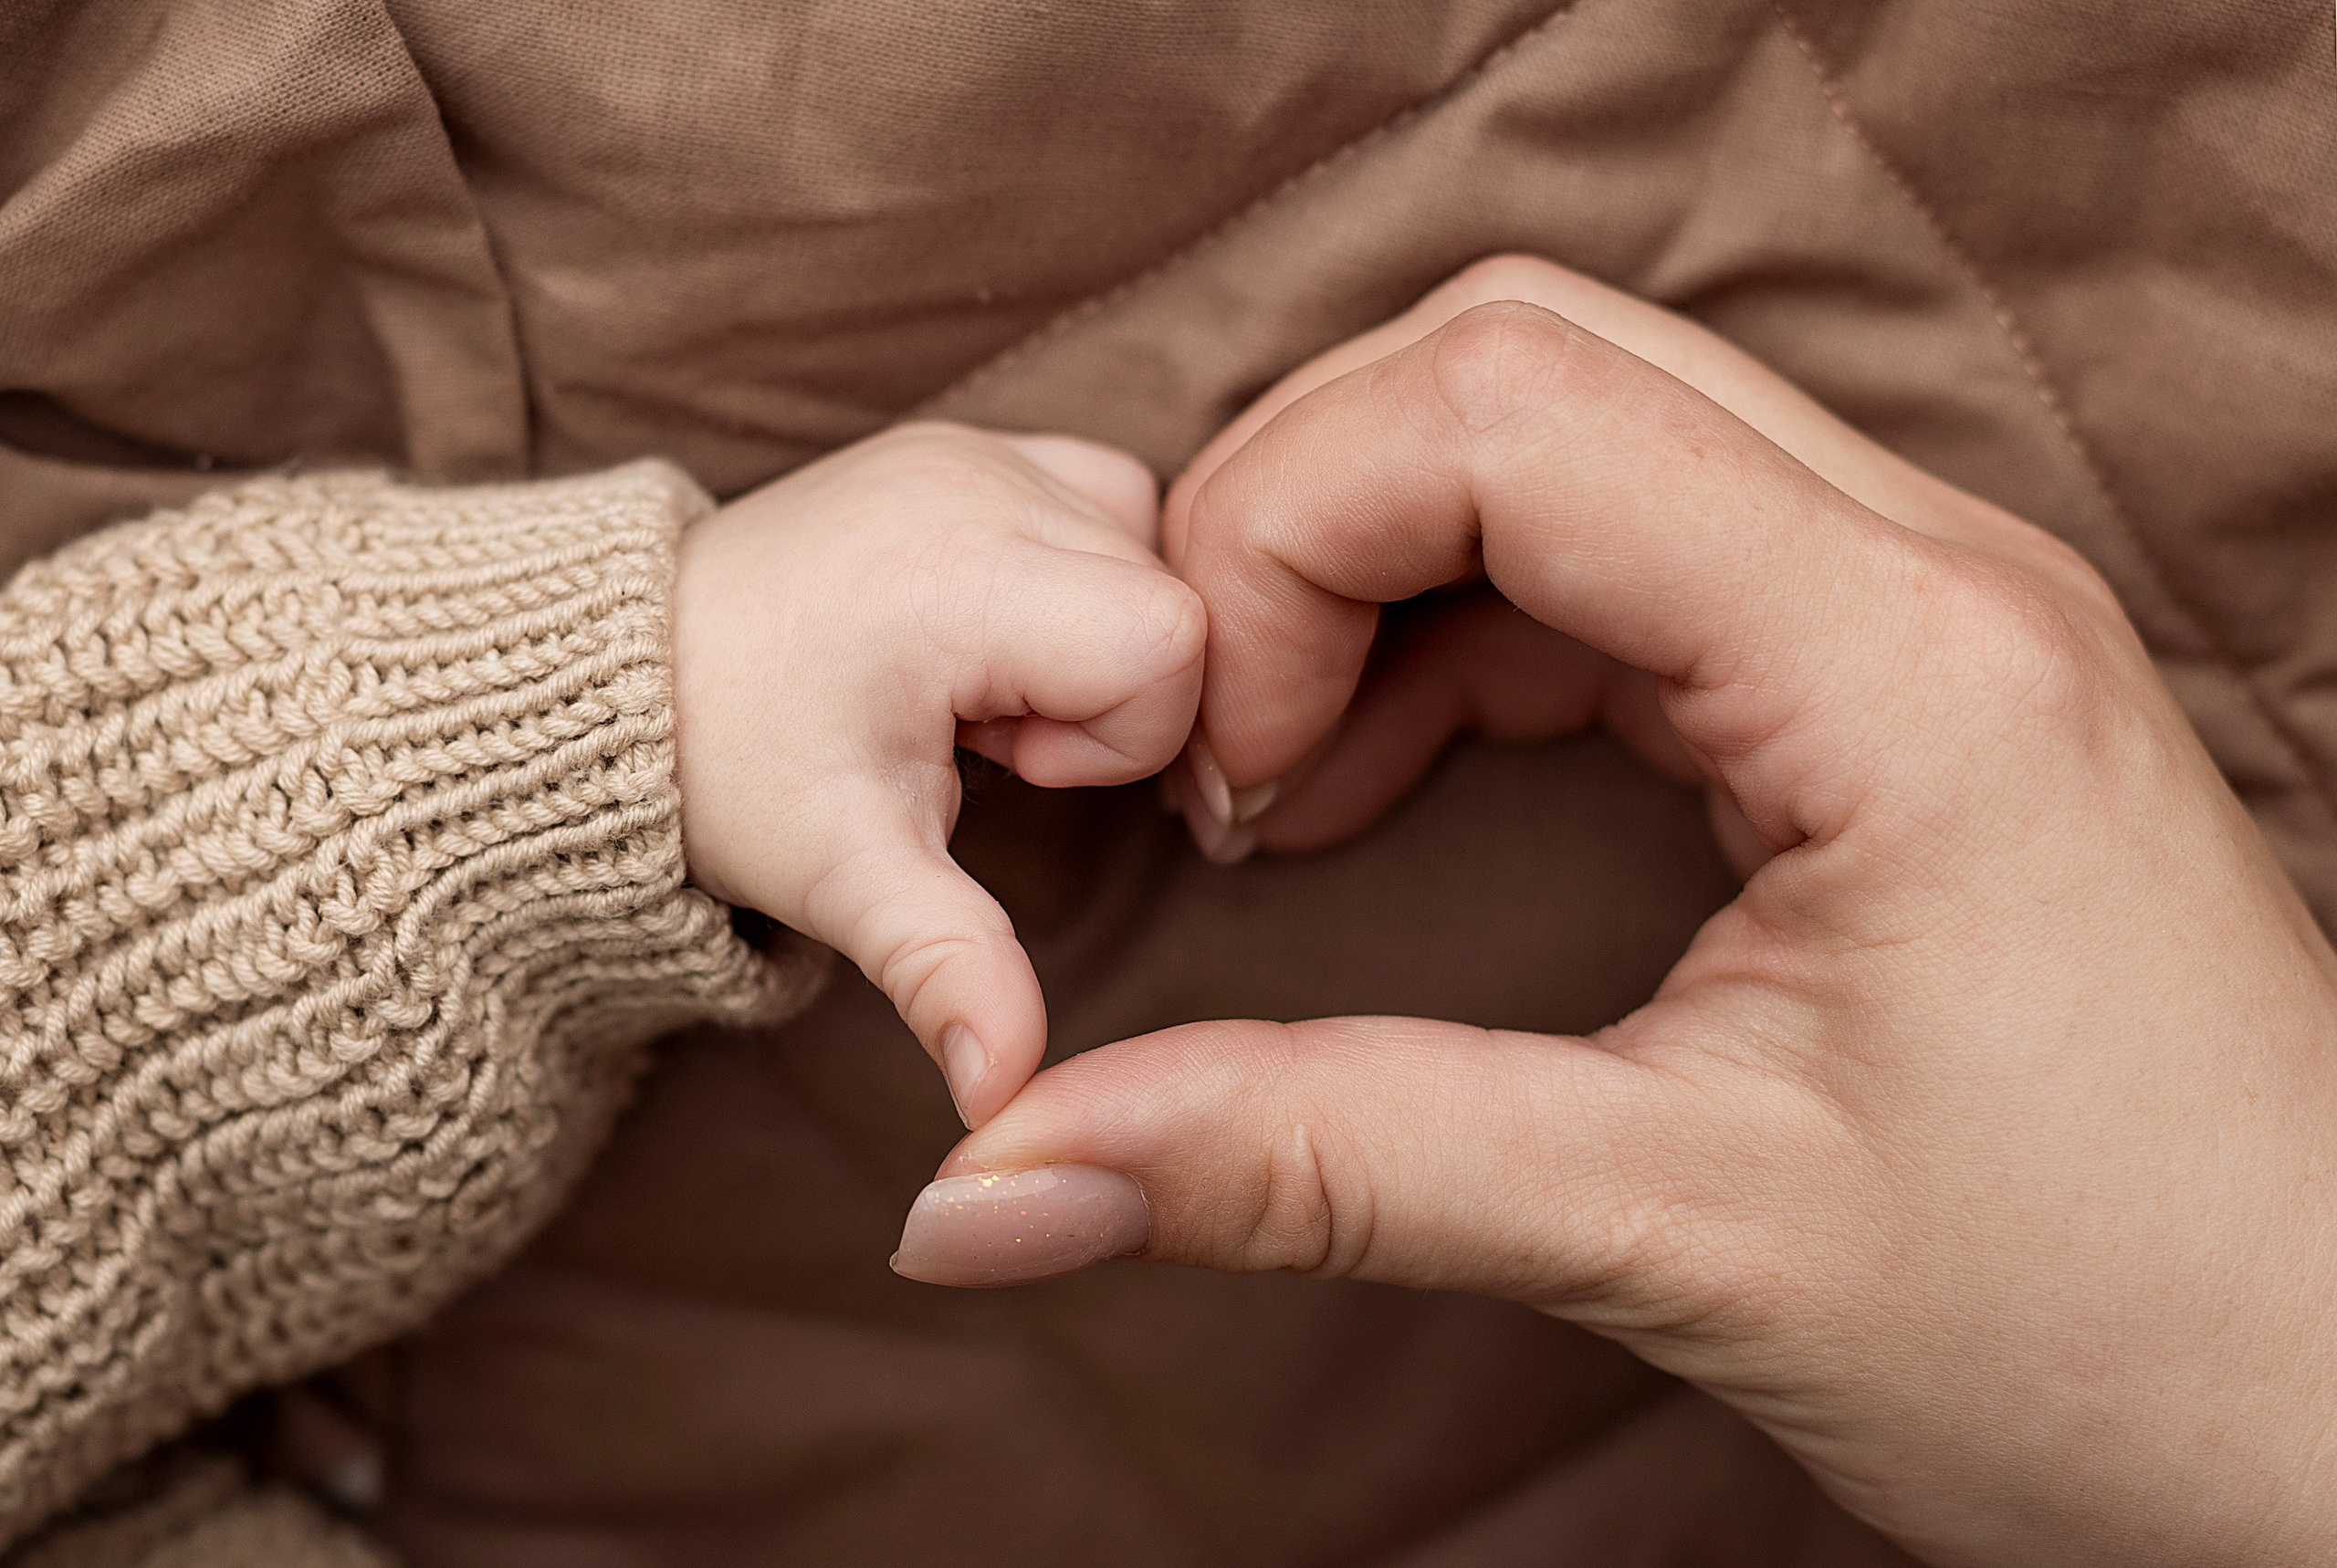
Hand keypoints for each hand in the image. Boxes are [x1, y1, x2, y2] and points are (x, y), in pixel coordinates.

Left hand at [671, 421, 1201, 1125]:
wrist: (616, 678)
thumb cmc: (732, 769)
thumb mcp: (848, 880)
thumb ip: (954, 973)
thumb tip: (1009, 1099)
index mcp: (959, 575)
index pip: (1172, 646)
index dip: (1121, 737)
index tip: (1009, 769)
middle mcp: (982, 478)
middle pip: (1178, 601)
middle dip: (1113, 699)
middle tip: (992, 743)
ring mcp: (980, 448)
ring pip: (1158, 545)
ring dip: (1105, 638)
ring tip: (989, 694)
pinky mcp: (975, 446)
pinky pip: (1110, 502)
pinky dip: (1088, 579)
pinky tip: (1002, 643)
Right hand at [892, 261, 2336, 1564]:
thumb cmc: (2106, 1333)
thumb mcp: (1676, 1229)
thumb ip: (1314, 1164)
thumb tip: (1001, 1182)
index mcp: (1907, 662)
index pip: (1508, 407)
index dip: (1283, 538)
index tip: (1226, 769)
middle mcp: (1930, 576)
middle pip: (1525, 361)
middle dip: (1309, 518)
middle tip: (1230, 745)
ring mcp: (1920, 614)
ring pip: (1572, 435)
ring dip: (1380, 571)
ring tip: (1293, 780)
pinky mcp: (1892, 685)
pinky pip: (1626, 558)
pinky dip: (1462, 634)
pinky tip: (1392, 775)